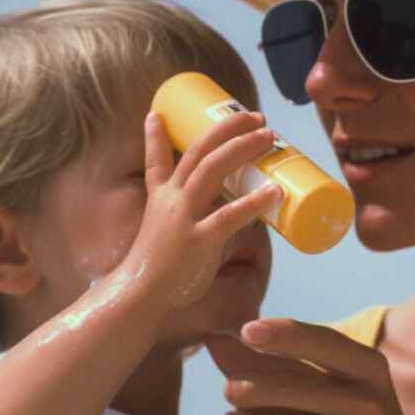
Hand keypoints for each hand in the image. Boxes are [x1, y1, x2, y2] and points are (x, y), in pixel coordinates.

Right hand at [126, 110, 282, 310]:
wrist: (138, 300)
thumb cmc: (155, 274)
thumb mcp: (162, 237)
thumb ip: (187, 225)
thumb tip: (218, 221)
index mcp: (159, 199)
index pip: (156, 160)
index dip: (156, 137)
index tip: (157, 114)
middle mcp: (170, 201)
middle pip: (199, 152)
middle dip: (227, 128)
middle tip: (255, 115)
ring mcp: (184, 218)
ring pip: (213, 170)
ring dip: (242, 148)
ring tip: (268, 135)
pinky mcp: (199, 241)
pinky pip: (230, 216)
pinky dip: (255, 201)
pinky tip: (276, 191)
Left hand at [207, 319, 414, 414]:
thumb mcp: (317, 389)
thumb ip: (268, 365)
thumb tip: (215, 336)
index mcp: (368, 369)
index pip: (327, 343)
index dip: (288, 335)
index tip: (247, 330)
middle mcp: (374, 404)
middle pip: (308, 389)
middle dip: (260, 387)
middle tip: (229, 389)